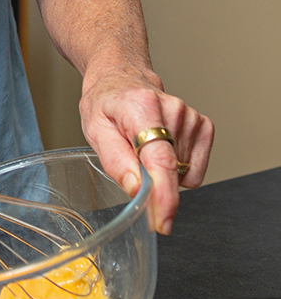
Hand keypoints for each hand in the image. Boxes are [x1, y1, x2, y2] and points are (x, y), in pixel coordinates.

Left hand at [79, 66, 213, 234]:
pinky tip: (162, 148)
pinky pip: (194, 171)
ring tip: (143, 145)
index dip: (164, 195)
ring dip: (162, 171)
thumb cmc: (106, 103)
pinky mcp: (204, 126)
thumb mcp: (95, 130)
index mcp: (142, 107)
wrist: (121, 78)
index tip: (163, 220)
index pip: (160, 159)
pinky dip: (178, 169)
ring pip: (183, 174)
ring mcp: (192, 117)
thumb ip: (115, 161)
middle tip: (130, 156)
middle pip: (171, 171)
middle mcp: (173, 109)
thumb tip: (138, 189)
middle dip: (151, 181)